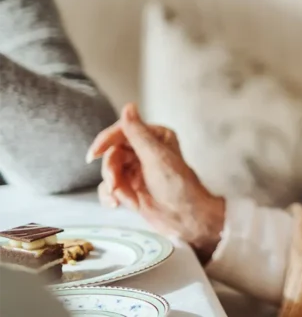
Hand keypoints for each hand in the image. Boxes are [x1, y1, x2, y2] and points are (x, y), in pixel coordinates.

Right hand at [87, 104, 225, 262]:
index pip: (123, 131)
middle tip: (115, 185)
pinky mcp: (132, 187)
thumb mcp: (156, 157)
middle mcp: (146, 150)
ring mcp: (138, 170)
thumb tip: (128, 106)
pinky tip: (117, 205)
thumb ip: (138, 134)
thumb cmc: (178, 186)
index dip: (106, 141)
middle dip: (111, 171)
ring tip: (122, 199)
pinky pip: (110, 187)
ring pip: (109, 171)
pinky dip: (110, 196)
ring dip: (112, 186)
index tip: (93, 154)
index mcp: (156, 137)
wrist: (186, 218)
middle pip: (112, 153)